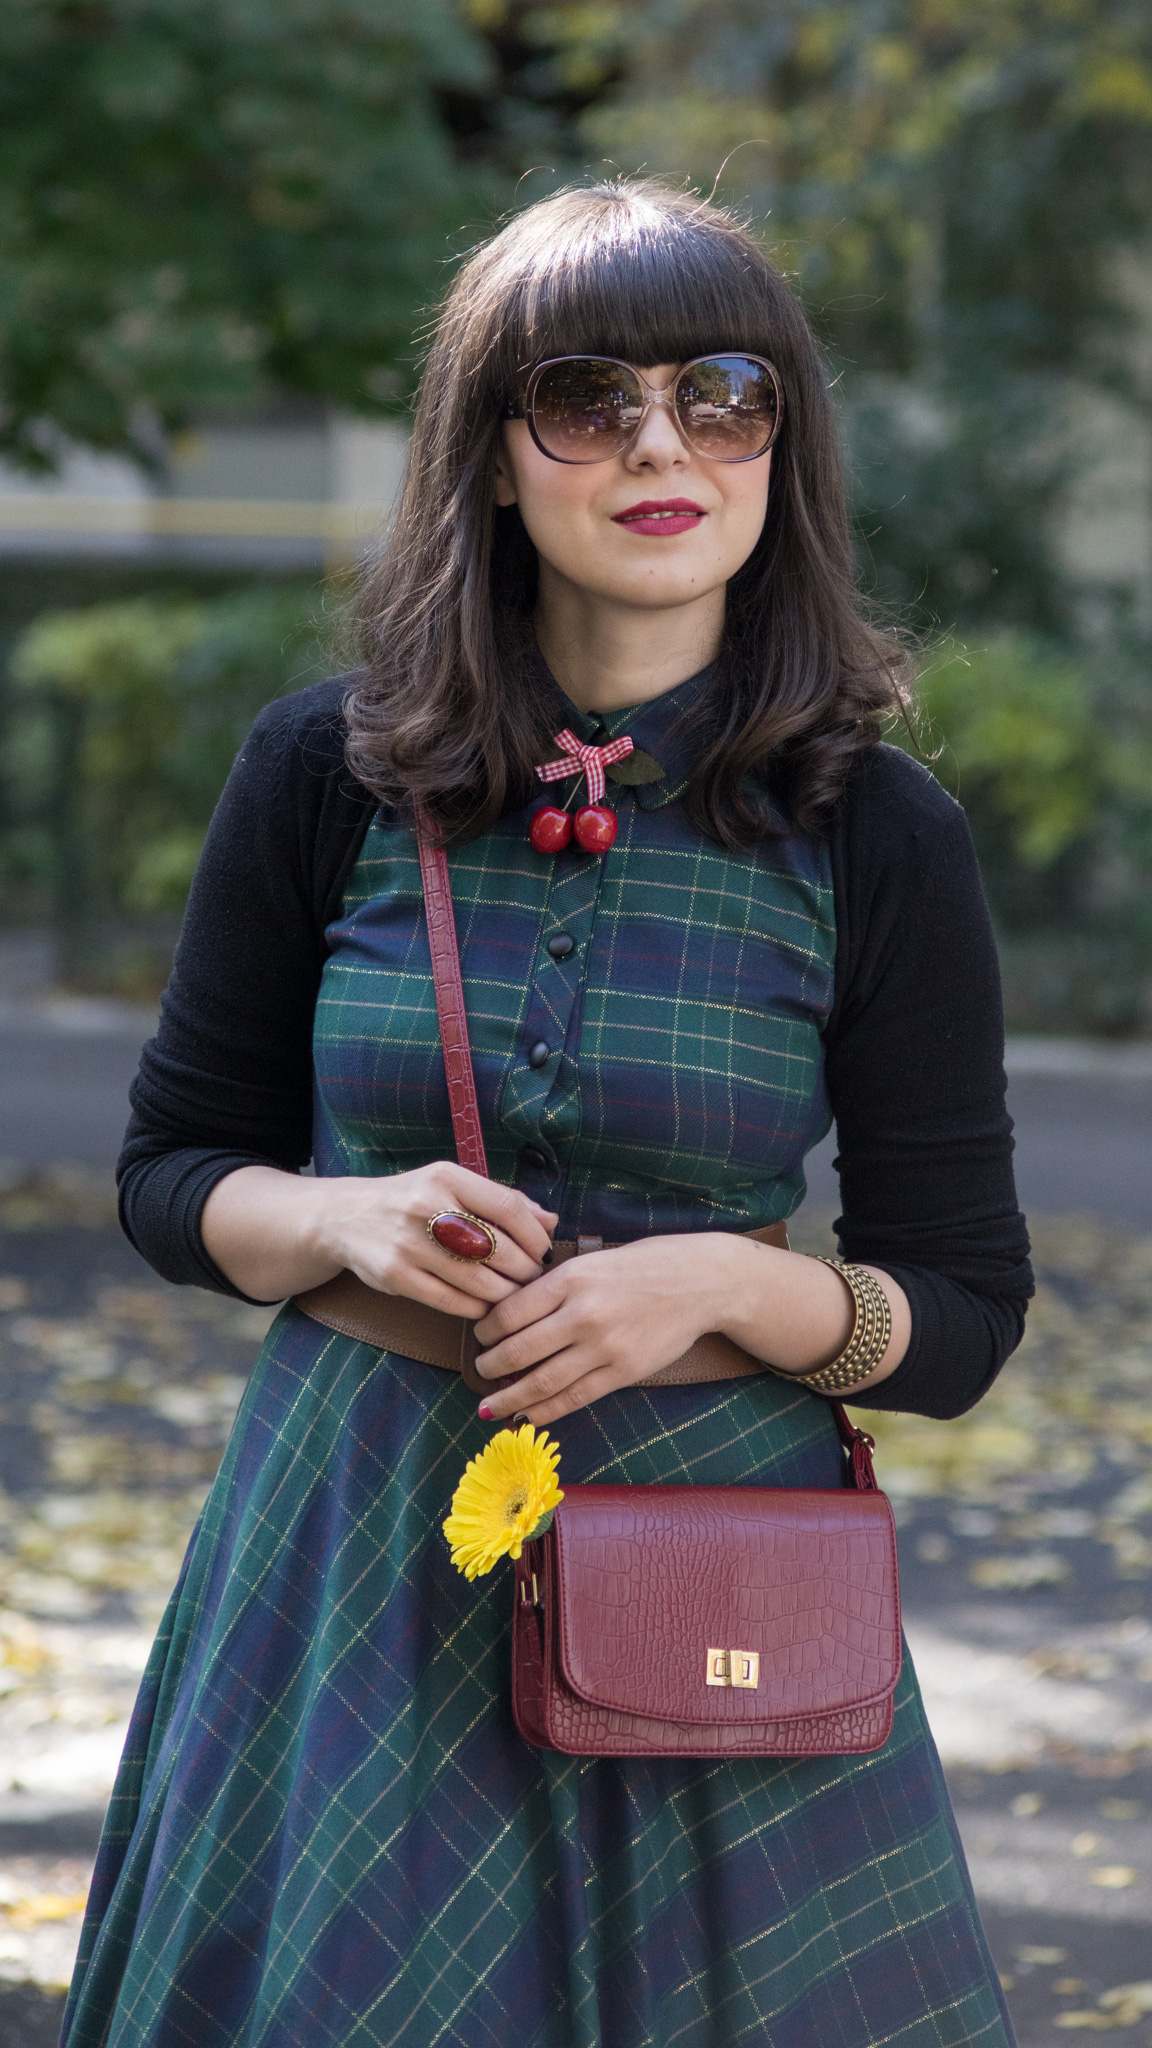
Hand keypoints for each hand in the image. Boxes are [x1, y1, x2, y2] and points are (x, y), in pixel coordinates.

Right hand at [201, 1159, 556, 1311]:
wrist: (345, 1218)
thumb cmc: (413, 1201)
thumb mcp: (451, 1186)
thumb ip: (501, 1201)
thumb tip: (550, 1221)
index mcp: (447, 1177)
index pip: (509, 1208)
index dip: (535, 1236)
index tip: (543, 1252)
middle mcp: (427, 1205)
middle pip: (498, 1248)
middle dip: (524, 1271)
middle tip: (533, 1281)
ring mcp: (408, 1242)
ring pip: (478, 1280)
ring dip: (504, 1294)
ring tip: (514, 1296)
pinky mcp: (395, 1275)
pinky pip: (451, 1300)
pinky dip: (475, 1307)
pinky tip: (484, 1306)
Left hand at [472, 1235, 744, 1423]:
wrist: (700, 1282)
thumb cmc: (642, 1266)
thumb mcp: (591, 1261)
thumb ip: (554, 1287)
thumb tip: (511, 1318)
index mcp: (570, 1279)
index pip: (509, 1312)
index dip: (486, 1331)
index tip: (481, 1337)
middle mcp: (583, 1314)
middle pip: (518, 1351)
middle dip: (490, 1367)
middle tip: (481, 1372)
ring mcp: (603, 1347)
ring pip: (541, 1382)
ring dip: (509, 1397)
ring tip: (489, 1406)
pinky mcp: (623, 1372)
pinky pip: (574, 1398)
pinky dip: (545, 1411)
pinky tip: (526, 1415)